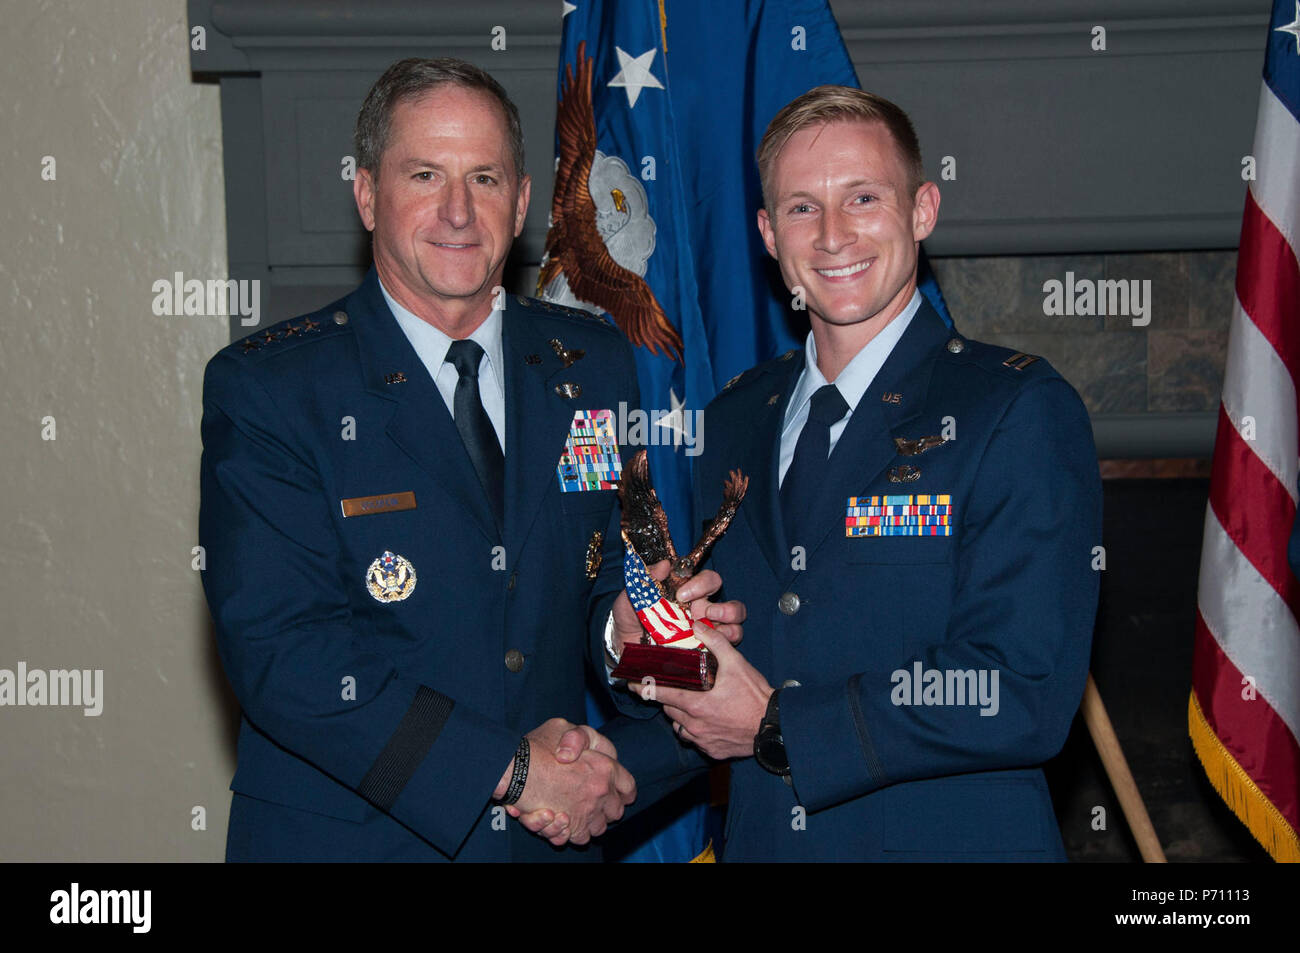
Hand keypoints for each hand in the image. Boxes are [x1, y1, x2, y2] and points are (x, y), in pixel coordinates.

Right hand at [496, 718, 634, 845]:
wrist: (513, 769)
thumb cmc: (535, 746)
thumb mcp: (561, 727)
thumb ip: (578, 737)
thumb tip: (574, 754)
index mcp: (604, 767)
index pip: (628, 786)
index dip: (624, 790)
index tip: (618, 791)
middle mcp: (600, 792)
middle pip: (616, 811)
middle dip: (608, 808)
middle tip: (593, 801)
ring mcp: (586, 812)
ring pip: (599, 827)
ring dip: (591, 822)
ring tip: (575, 811)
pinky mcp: (568, 828)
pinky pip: (580, 838)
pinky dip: (573, 833)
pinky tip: (561, 821)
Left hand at [611, 560, 746, 654]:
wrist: (624, 648)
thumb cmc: (631, 618)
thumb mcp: (633, 597)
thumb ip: (647, 580)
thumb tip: (665, 564)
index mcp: (689, 594)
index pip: (709, 580)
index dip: (701, 584)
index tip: (682, 594)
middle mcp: (703, 611)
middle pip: (731, 604)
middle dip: (725, 608)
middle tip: (704, 614)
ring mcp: (708, 632)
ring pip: (736, 624)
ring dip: (730, 625)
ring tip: (708, 631)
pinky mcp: (706, 652)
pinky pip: (727, 646)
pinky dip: (724, 645)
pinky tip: (707, 646)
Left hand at [642, 623, 773, 760]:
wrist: (775, 727)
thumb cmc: (755, 697)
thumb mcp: (736, 664)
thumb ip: (715, 642)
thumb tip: (698, 624)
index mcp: (695, 705)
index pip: (660, 695)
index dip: (642, 688)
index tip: (628, 684)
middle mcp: (694, 726)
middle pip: (669, 709)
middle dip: (668, 698)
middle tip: (673, 686)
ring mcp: (702, 741)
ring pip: (679, 726)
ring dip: (680, 715)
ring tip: (691, 702)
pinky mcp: (713, 751)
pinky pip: (694, 739)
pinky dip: (695, 729)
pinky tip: (706, 719)